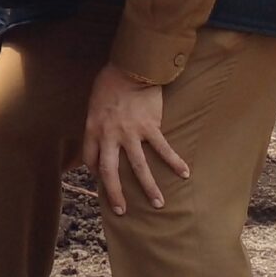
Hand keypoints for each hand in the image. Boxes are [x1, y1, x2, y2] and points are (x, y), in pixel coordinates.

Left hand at [77, 62, 189, 214]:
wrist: (131, 65)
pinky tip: (184, 173)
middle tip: (122, 210)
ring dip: (149, 187)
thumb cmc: (110, 81)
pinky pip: (163, 149)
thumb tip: (101, 136)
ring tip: (158, 204)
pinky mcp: (150, 126)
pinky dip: (174, 162)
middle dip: (115, 194)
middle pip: (110, 171)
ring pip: (139, 167)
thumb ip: (98, 122)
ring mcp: (131, 132)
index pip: (91, 158)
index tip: (101, 180)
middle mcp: (110, 134)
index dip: (95, 172)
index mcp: (94, 127)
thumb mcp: (94, 102)